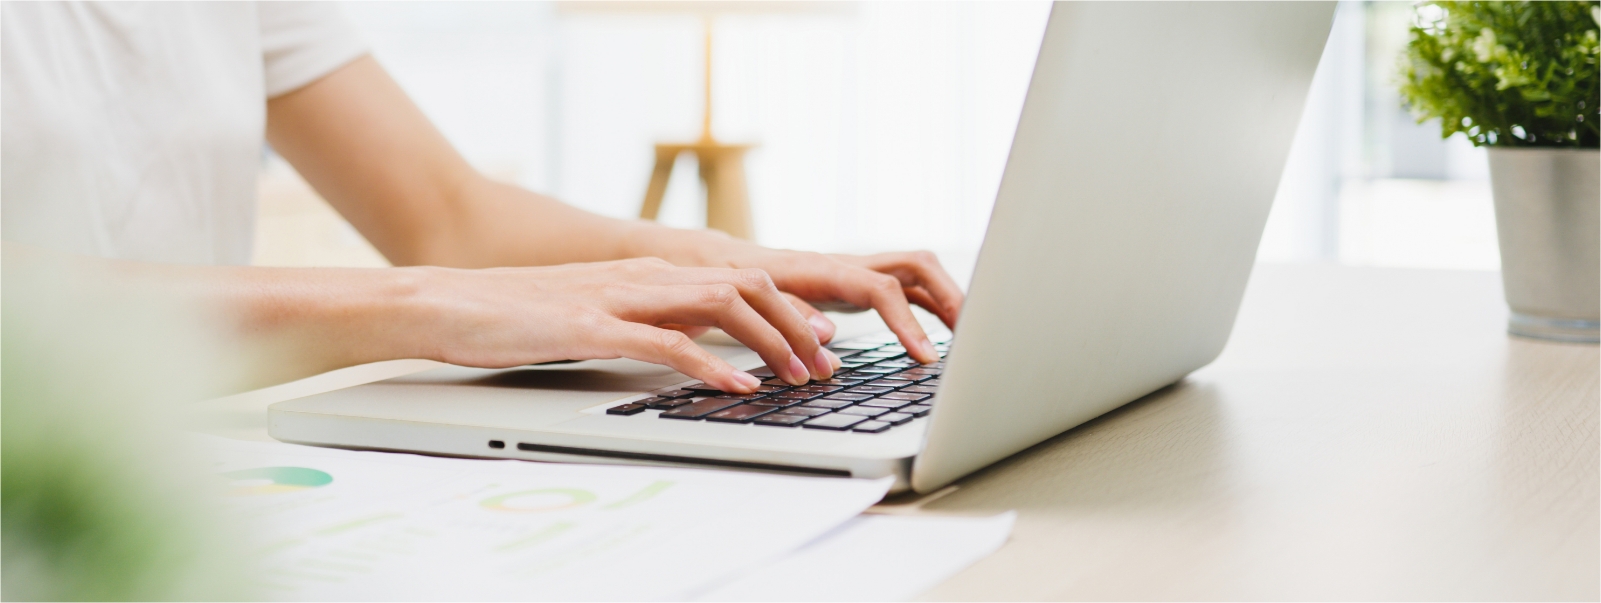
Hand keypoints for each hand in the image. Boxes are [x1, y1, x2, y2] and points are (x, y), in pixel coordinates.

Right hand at [403, 258, 837, 392]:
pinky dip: (711, 364)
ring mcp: (620, 299)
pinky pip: (667, 342)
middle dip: (796, 325)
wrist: (449, 302)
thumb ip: (649, 322)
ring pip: (721, 304)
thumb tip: (696, 347)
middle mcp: (646, 278)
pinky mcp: (592, 326)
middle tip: (826, 365)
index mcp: (650, 274)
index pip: (740, 281)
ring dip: (769, 341)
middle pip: (748, 286)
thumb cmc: (520, 315)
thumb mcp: (601, 314)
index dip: (790, 310)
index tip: (823, 341)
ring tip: (795, 376)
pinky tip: (735, 387)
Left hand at [716, 247, 965, 364]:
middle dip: (949, 297)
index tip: (926, 356)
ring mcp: (857, 272)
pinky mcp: (858, 283)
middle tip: (971, 336)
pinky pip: (906, 289)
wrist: (727, 261)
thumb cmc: (736, 279)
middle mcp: (848, 265)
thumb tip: (826, 337)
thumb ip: (789, 314)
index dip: (907, 322)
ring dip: (948, 299)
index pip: (881, 289)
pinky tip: (942, 332)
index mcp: (824, 269)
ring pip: (918, 274)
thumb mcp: (751, 298)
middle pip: (916, 266)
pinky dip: (930, 307)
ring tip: (970, 336)